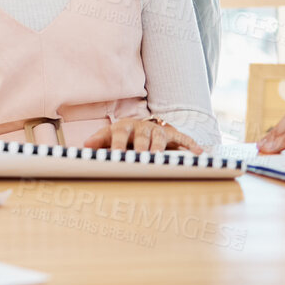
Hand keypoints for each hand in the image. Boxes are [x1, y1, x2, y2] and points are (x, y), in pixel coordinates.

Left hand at [82, 117, 200, 152]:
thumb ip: (98, 140)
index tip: (114, 157)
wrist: (143, 125)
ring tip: (159, 159)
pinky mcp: (172, 134)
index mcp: (124, 127)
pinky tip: (199, 152)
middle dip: (140, 148)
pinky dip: (191, 144)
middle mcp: (142, 127)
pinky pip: (183, 139)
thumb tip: (84, 146)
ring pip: (159, 139)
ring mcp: (157, 130)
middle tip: (139, 159)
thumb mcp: (110, 135)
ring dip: (159, 148)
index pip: (119, 135)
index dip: (117, 146)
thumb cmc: (124, 134)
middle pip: (141, 137)